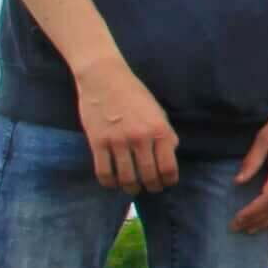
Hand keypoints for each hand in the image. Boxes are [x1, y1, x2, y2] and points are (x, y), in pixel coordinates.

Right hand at [75, 57, 179, 195]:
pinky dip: (109, 182)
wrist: (104, 78)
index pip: (168, 167)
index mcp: (160, 130)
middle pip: (148, 176)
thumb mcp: (158, 112)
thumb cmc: (134, 94)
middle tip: (150, 189)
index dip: (168, 181)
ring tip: (132, 189)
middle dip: (151, 187)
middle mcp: (141, 138)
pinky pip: (104, 172)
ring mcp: (118, 141)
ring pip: (126, 178)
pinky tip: (112, 182)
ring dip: (131, 188)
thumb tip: (170, 155)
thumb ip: (165, 134)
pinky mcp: (97, 142)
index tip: (166, 184)